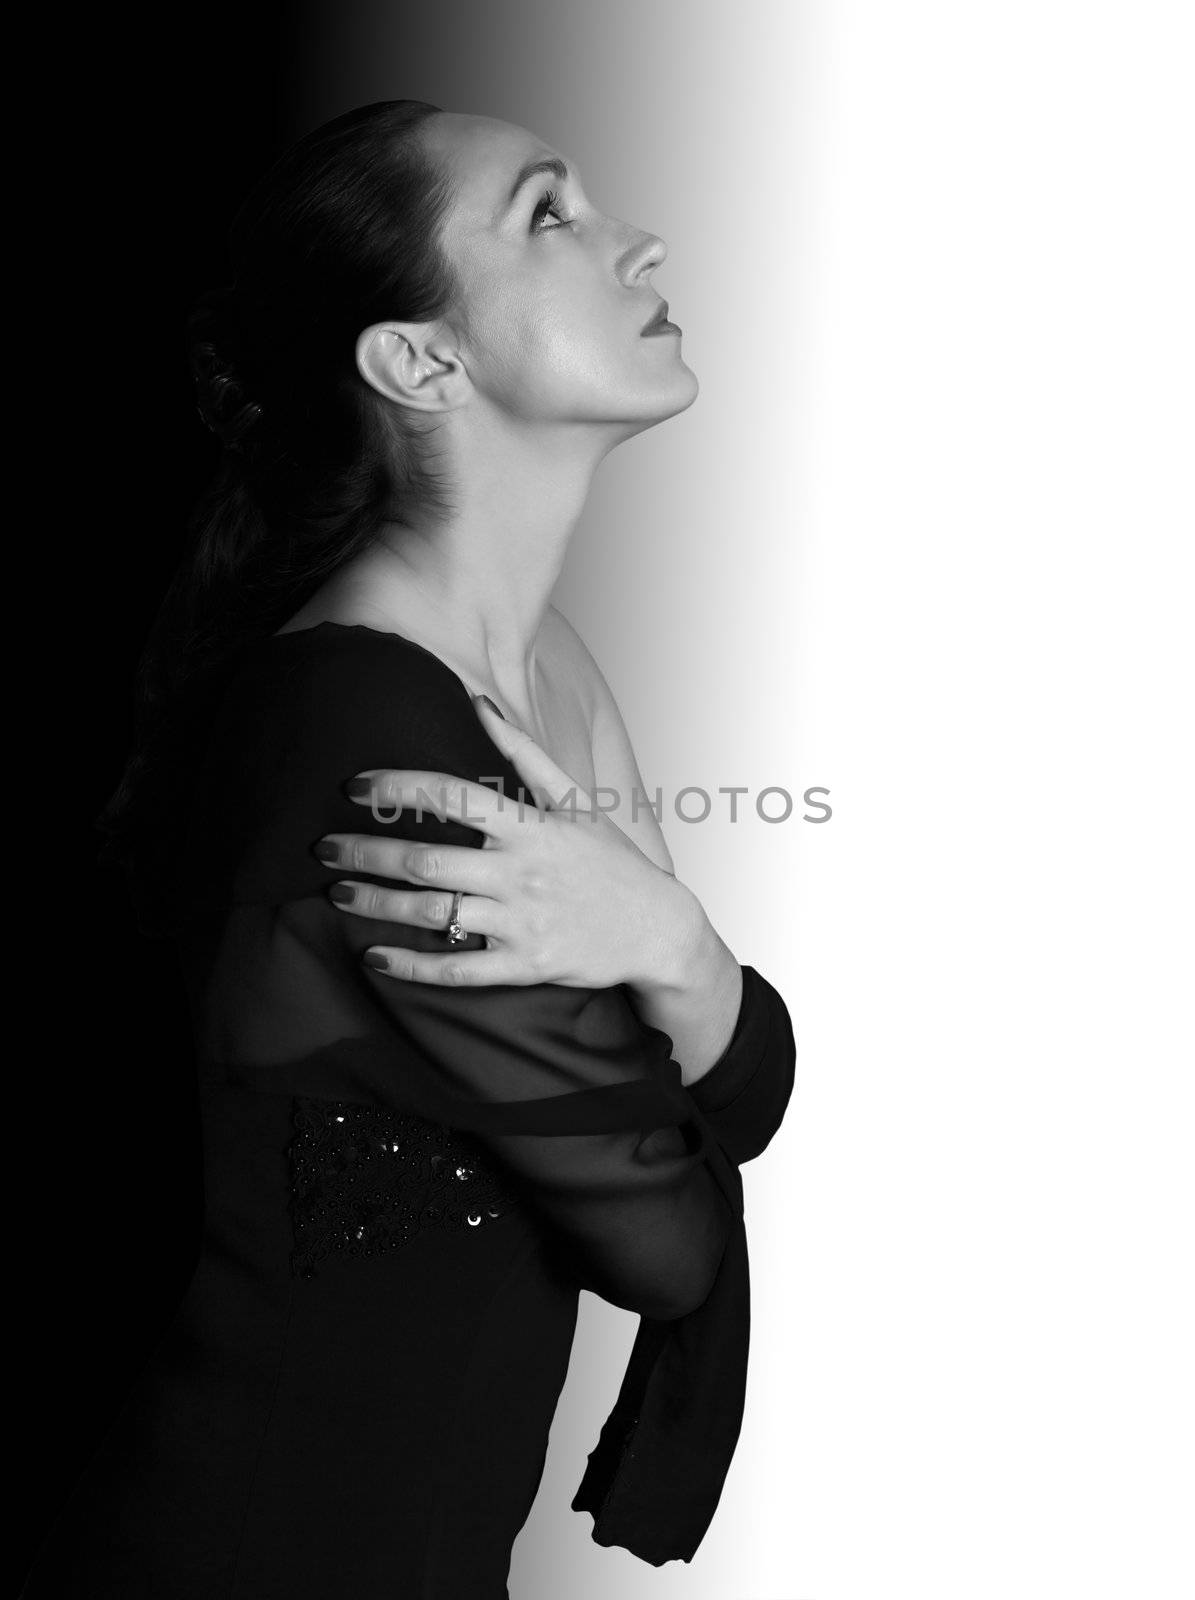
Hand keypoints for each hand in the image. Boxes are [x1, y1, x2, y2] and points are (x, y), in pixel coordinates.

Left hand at [313, 695, 702, 988]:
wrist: (657, 930)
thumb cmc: (611, 862)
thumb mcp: (576, 800)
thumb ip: (523, 752)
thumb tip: (477, 702)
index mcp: (530, 827)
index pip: (452, 796)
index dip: (398, 787)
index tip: (355, 785)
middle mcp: (519, 873)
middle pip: (425, 858)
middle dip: (364, 850)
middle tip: (321, 845)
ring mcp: (519, 922)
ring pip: (430, 913)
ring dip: (374, 902)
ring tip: (335, 891)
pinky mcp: (521, 965)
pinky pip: (454, 968)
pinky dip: (409, 965)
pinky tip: (373, 956)